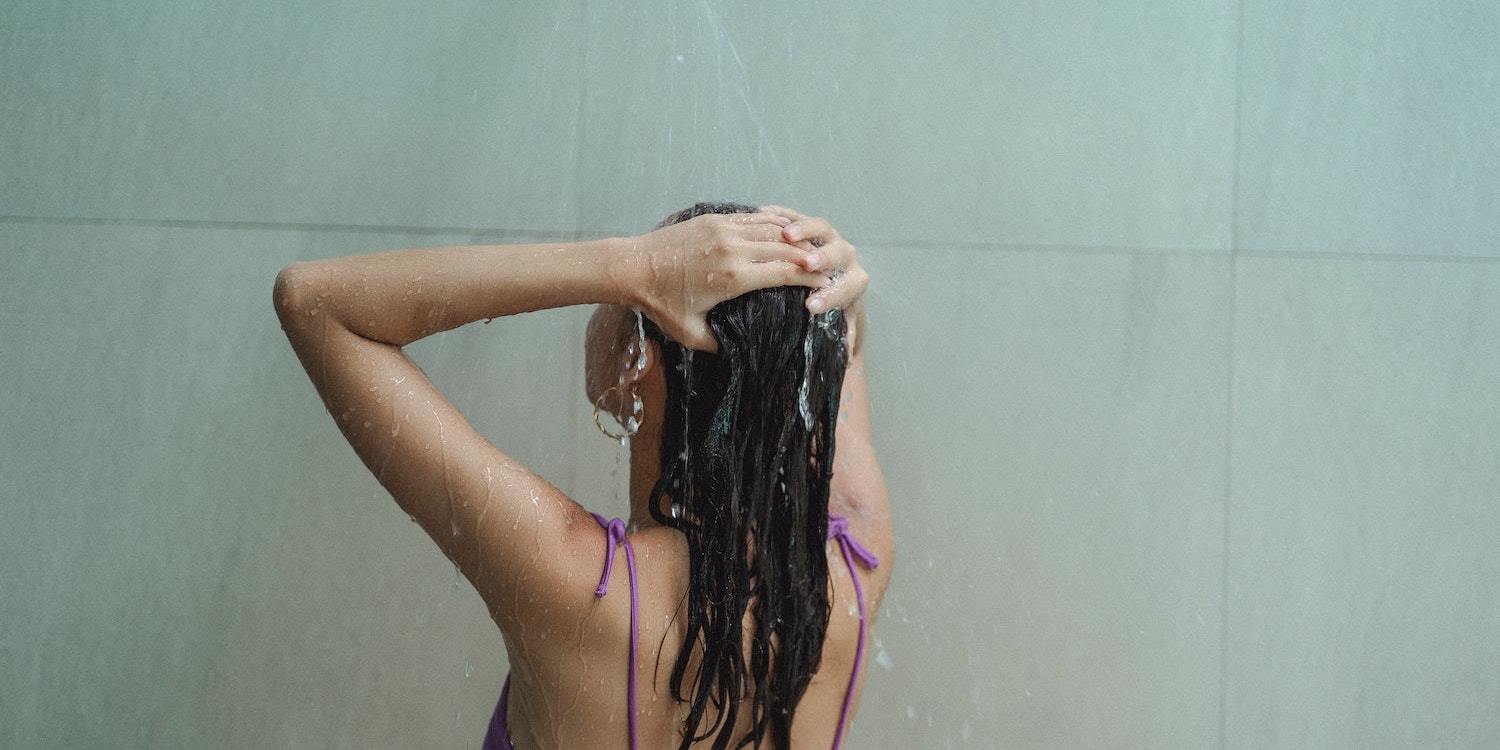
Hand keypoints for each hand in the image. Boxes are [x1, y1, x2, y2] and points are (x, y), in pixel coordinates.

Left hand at [619, 211, 825, 352]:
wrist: (632, 267)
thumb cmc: (659, 303)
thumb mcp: (690, 333)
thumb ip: (720, 343)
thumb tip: (741, 351)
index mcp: (732, 277)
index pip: (785, 272)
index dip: (809, 278)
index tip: (825, 284)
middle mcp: (733, 249)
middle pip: (786, 249)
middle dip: (809, 258)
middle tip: (826, 267)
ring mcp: (724, 230)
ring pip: (772, 230)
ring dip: (795, 239)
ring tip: (811, 249)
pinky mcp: (715, 219)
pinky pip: (753, 219)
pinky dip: (774, 225)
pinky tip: (786, 231)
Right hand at [758, 205, 868, 353]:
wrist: (831, 282)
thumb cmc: (830, 310)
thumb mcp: (840, 328)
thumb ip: (843, 340)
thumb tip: (846, 362)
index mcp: (855, 282)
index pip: (847, 287)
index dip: (831, 296)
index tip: (811, 307)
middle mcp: (846, 256)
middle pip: (838, 252)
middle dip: (823, 258)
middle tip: (807, 264)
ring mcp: (829, 237)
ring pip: (820, 228)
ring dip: (805, 229)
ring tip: (787, 235)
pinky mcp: (809, 226)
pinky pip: (796, 215)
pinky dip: (783, 214)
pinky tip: (765, 214)